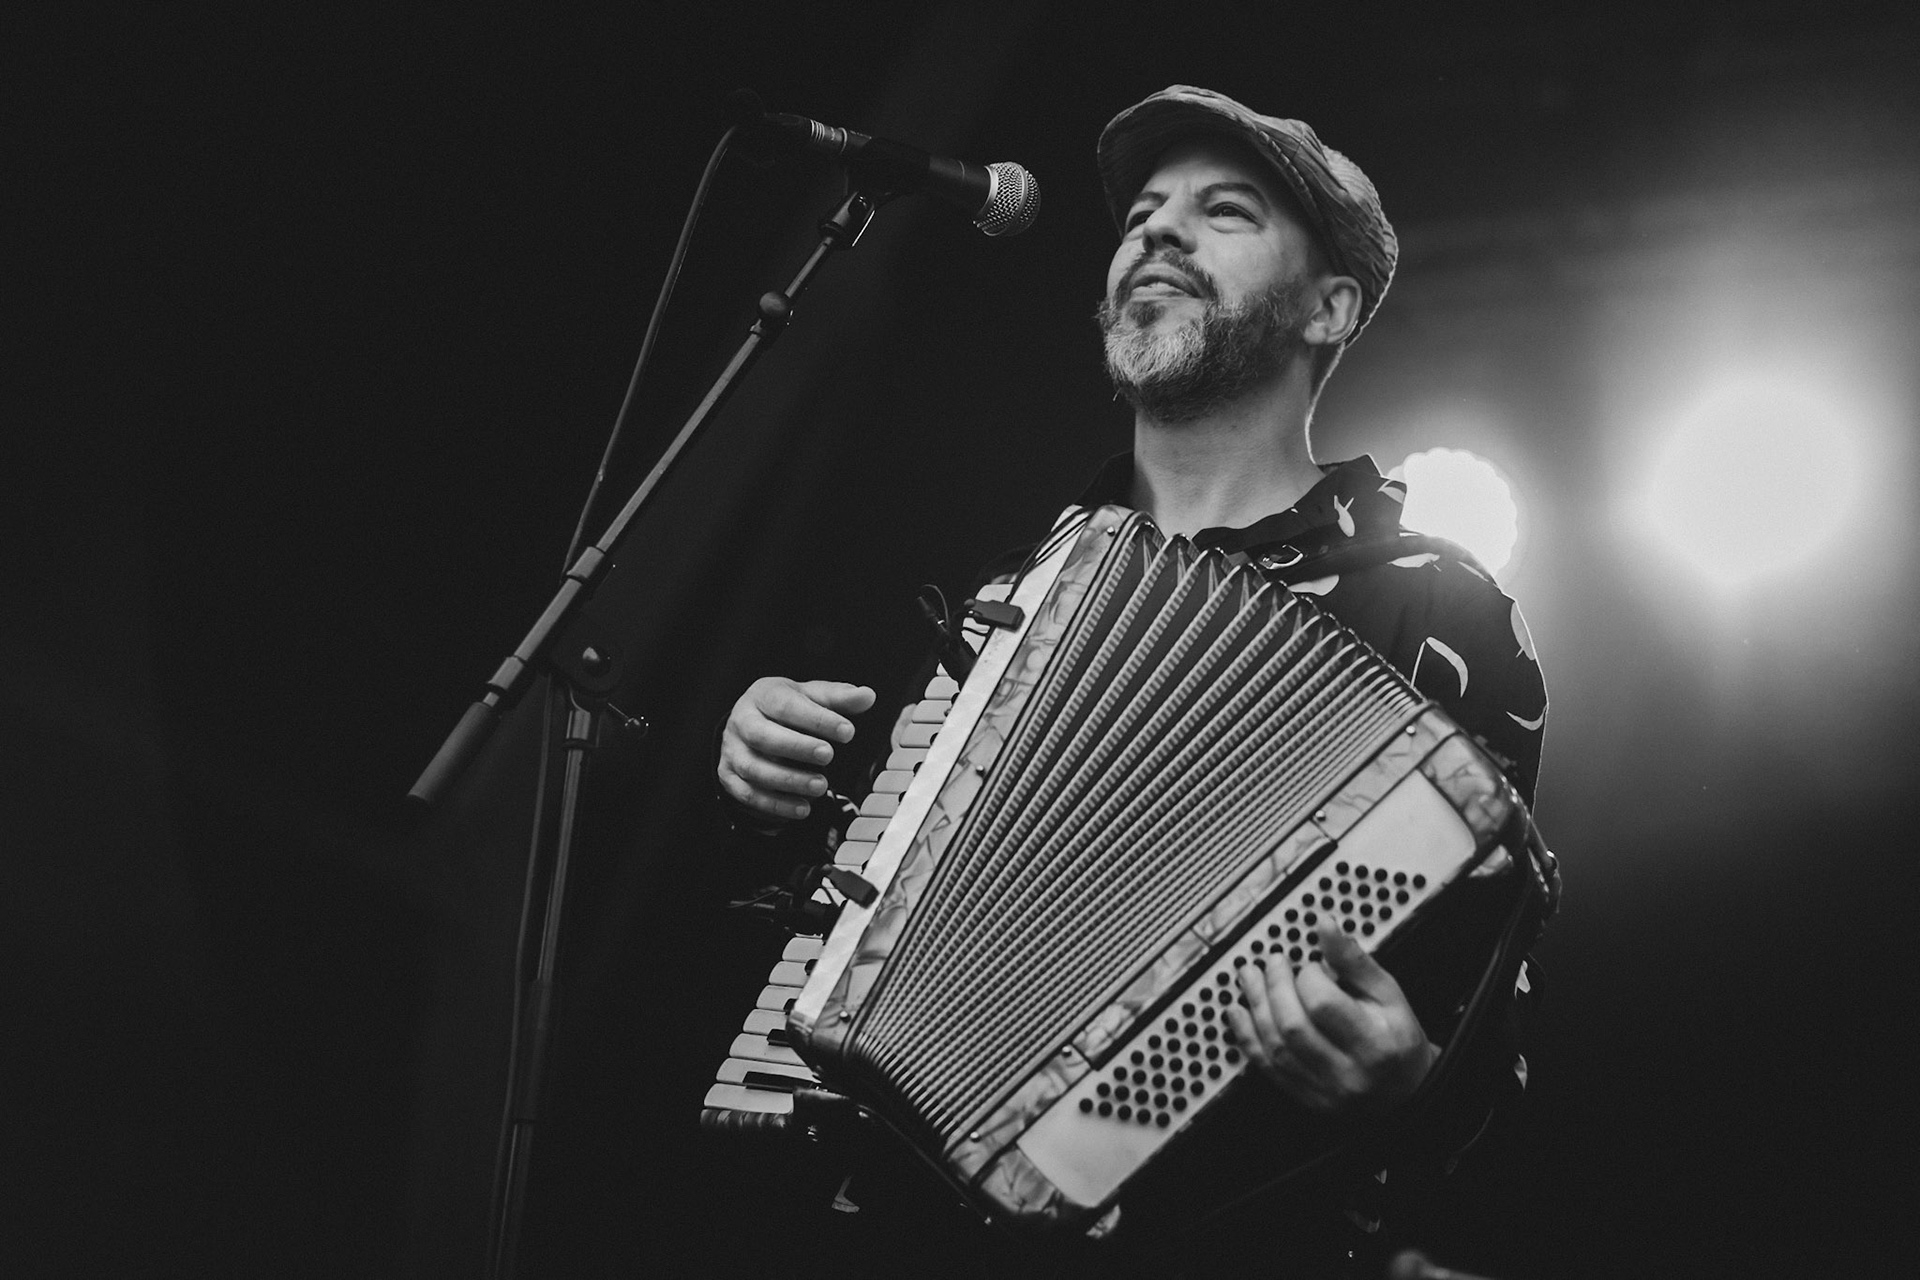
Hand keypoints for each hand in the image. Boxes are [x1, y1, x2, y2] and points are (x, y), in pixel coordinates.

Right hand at [717, 677, 875, 822]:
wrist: (749, 722)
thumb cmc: (785, 708)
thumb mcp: (810, 696)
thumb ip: (838, 698)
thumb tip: (867, 695)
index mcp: (762, 695)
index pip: (786, 705)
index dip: (817, 719)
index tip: (847, 731)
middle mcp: (741, 721)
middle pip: (762, 736)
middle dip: (797, 747)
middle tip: (828, 755)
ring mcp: (732, 750)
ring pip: (753, 768)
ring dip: (789, 780)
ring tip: (822, 786)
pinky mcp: (729, 776)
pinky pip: (749, 794)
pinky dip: (777, 804)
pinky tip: (804, 807)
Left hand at [1226, 927, 1438, 1114]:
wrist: (1405, 1093)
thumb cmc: (1398, 1040)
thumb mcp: (1389, 996)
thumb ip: (1354, 961)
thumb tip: (1325, 926)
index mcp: (1373, 1043)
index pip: (1324, 1005)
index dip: (1309, 977)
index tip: (1312, 966)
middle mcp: (1346, 1072)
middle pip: (1293, 1026)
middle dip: (1275, 986)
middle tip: (1273, 962)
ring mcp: (1323, 1090)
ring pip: (1275, 1047)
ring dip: (1255, 1006)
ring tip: (1249, 978)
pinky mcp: (1305, 1098)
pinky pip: (1266, 1067)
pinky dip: (1246, 1036)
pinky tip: (1237, 1012)